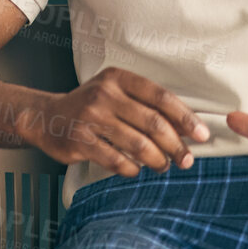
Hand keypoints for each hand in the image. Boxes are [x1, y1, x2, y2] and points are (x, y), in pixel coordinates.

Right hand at [15, 67, 209, 177]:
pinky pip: (118, 161)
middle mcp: (104, 94)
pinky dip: (133, 170)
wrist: (45, 116)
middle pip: (153, 123)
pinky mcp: (81, 141)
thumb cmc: (89, 107)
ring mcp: (90, 117)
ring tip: (162, 166)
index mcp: (117, 78)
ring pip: (139, 145)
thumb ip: (145, 105)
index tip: (202, 134)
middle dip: (176, 145)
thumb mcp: (114, 93)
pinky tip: (135, 169)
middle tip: (185, 159)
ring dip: (158, 161)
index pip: (160, 97)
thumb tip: (187, 128)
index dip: (185, 117)